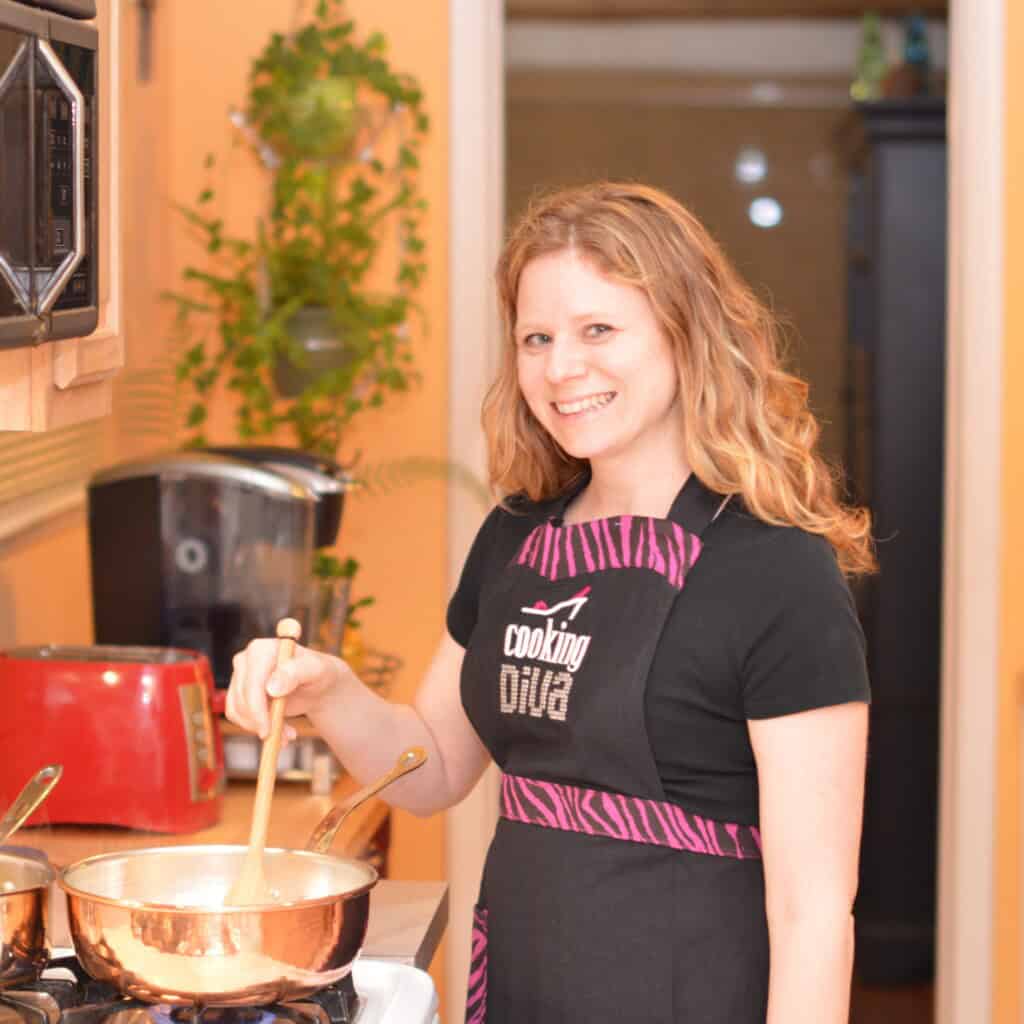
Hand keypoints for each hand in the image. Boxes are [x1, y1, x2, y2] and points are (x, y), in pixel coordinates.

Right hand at [225, 638, 349, 739]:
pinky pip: (238, 717)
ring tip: (287, 734)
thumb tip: (271, 687)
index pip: (251, 683)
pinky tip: (279, 731)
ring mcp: (240, 677)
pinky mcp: (238, 693)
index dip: (257, 709)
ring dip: (262, 728)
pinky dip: (256, 728)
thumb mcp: (315, 670)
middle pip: (241, 700)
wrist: (315, 684)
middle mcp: (245, 660)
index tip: (268, 730)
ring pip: (238, 711)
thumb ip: (296, 672)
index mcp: (262, 649)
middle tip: (286, 737)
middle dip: (262, 723)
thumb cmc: (317, 672)